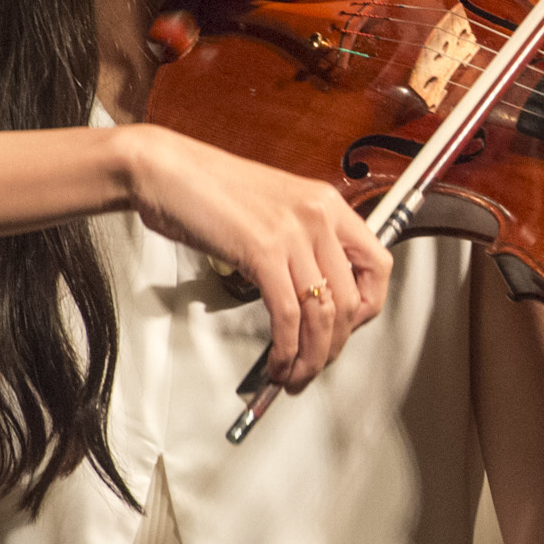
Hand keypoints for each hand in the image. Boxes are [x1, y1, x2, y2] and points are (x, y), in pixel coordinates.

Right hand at [119, 124, 390, 390]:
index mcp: (327, 204)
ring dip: (312, 356)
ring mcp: (293, 234)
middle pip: (353, 299)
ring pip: (323, 314)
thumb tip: (310, 291)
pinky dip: (286, 349)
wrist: (165, 169)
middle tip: (318, 363)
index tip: (349, 328)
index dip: (369, 307)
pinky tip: (277, 362)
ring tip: (296, 374)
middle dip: (337, 344)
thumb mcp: (273, 209)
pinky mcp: (262, 252)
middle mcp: (319, 217)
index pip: (378, 264)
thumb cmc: (207, 187)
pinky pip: (287, 315)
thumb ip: (299, 242)